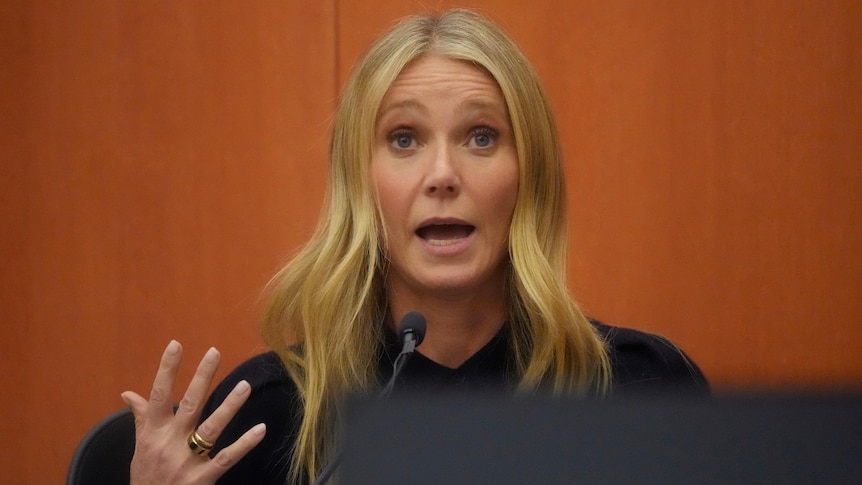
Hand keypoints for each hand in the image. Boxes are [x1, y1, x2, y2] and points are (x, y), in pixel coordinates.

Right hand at [121, 341, 265, 483]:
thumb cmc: (146, 476)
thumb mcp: (140, 447)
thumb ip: (141, 418)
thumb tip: (128, 393)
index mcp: (153, 433)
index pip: (158, 396)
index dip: (167, 370)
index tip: (176, 344)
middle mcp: (169, 444)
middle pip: (188, 405)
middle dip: (201, 378)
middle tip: (214, 352)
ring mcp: (187, 461)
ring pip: (210, 428)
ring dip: (229, 406)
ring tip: (244, 385)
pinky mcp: (203, 479)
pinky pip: (227, 458)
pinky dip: (244, 444)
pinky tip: (260, 429)